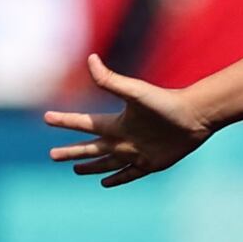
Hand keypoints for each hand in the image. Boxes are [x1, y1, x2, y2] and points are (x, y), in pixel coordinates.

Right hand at [44, 53, 208, 183]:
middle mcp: (123, 139)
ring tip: (75, 170)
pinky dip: (116, 179)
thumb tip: (90, 58)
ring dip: (90, 166)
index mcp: (116, 123)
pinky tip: (104, 183)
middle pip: (90, 148)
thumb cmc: (165, 103)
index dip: (65, 121)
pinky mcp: (150, 164)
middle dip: (70, 152)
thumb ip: (110, 80)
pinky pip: (128, 175)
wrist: (195, 116)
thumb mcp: (135, 92)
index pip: (84, 123)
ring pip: (106, 163)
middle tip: (51, 155)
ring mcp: (136, 153)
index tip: (46, 118)